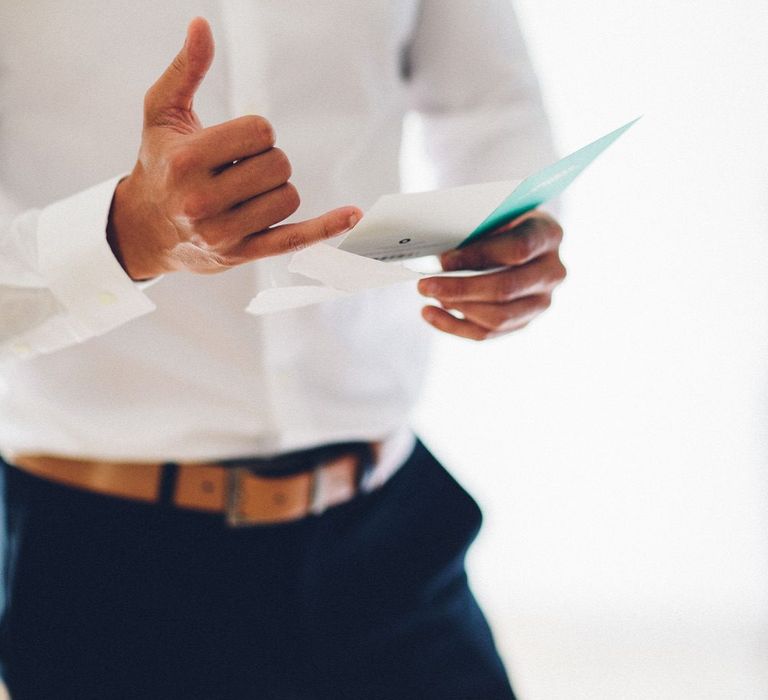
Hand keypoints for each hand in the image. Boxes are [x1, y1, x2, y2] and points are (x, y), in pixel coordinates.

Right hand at [107, 17, 360, 279]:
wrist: (146, 228)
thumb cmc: (159, 163)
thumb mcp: (162, 113)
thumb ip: (186, 70)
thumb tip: (202, 25)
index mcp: (186, 160)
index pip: (260, 132)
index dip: (257, 132)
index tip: (236, 144)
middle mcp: (202, 200)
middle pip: (279, 166)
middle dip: (268, 160)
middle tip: (240, 169)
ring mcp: (224, 232)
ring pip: (288, 198)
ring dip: (276, 190)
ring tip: (245, 193)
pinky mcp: (243, 254)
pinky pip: (295, 239)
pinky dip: (326, 227)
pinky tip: (352, 214)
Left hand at [417, 211, 565, 339]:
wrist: (518, 237)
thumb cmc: (500, 221)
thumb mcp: (494, 213)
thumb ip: (474, 229)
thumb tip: (438, 257)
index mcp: (548, 235)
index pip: (518, 249)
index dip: (479, 256)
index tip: (443, 259)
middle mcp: (552, 272)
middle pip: (506, 288)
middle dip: (460, 288)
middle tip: (425, 284)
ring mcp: (541, 302)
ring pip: (498, 318)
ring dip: (456, 308)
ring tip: (427, 295)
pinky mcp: (523, 322)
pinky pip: (486, 333)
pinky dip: (453, 325)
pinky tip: (428, 313)